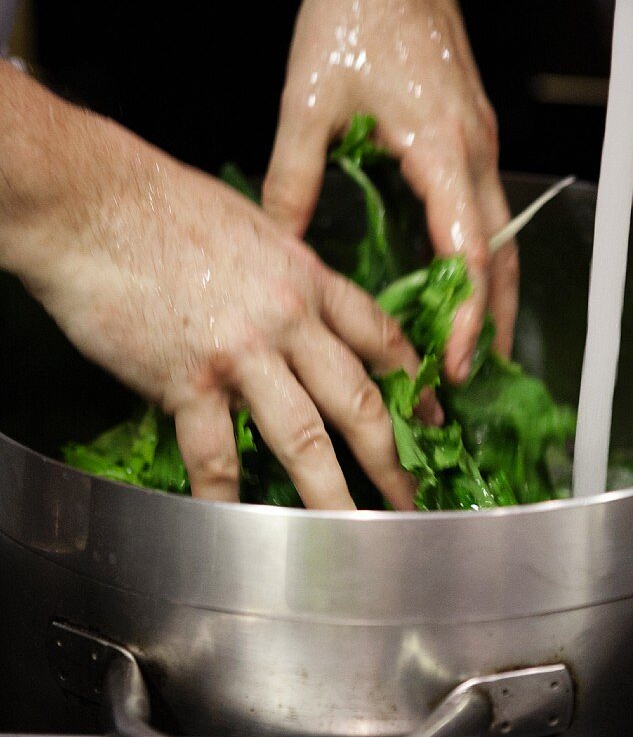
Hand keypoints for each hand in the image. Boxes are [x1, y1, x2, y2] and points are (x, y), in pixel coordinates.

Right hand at [23, 113, 422, 508]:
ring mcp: (242, 353)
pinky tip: (237, 525)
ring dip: (332, 493)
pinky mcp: (188, 380)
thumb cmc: (165, 205)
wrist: (96, 203)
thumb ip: (284, 274)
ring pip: (304, 436)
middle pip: (358, 398)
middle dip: (391, 456)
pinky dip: (225, 496)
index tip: (431, 415)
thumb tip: (295, 313)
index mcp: (308, 278)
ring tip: (353, 532)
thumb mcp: (252, 227)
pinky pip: (215, 454)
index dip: (413, 381)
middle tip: (411, 495)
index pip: (380, 335)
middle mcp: (289, 319)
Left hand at [262, 0, 517, 380]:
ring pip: (501, 233)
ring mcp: (480, 140)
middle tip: (466, 378)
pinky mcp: (471, 130)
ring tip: (466, 345)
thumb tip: (274, 243)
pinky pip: (484, 205)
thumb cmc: (353, 14)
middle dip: (489, 321)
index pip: (470, 254)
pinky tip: (453, 275)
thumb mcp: (307, 102)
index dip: (464, 317)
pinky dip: (478, 253)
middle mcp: (475, 150)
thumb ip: (292, 177)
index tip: (448, 366)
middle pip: (502, 255)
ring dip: (490, 292)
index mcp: (442, 148)